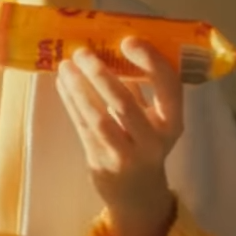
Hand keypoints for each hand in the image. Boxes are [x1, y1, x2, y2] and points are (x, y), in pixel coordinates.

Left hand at [56, 38, 183, 235]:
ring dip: (79, 89)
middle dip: (101, 74)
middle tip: (82, 51)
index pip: (169, 86)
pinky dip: (71, 102)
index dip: (150, 61)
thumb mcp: (152, 117)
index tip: (128, 40)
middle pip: (125, 103)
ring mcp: (126, 155)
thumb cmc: (143, 142)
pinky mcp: (101, 162)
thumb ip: (139, 86)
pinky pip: (83, 127)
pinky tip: (62, 83)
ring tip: (65, 65)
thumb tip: (110, 43)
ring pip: (99, 118)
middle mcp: (153, 141)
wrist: (138, 194)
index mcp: (172, 122)